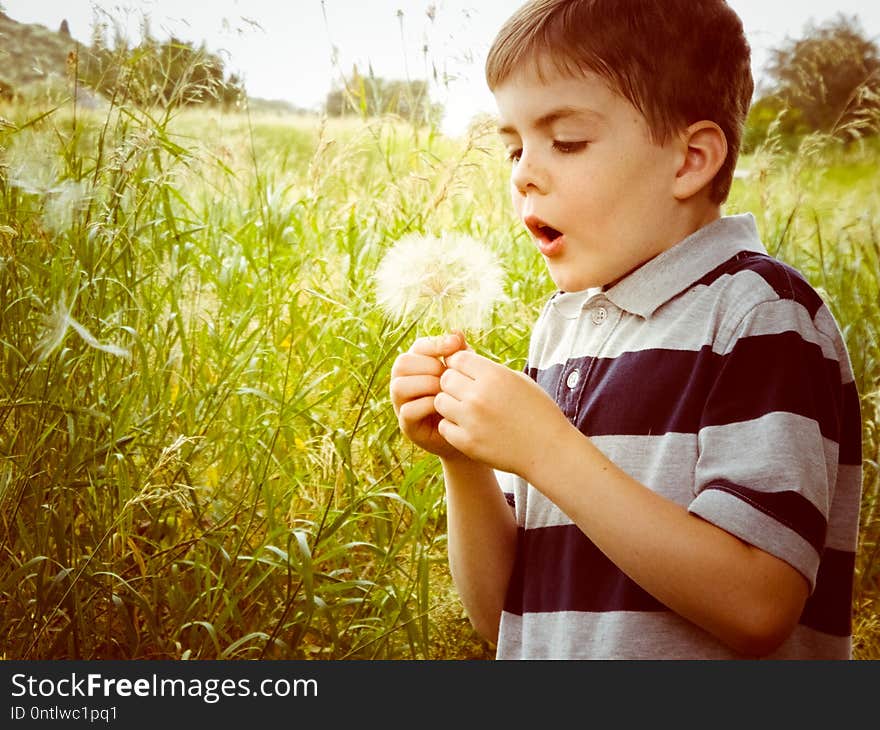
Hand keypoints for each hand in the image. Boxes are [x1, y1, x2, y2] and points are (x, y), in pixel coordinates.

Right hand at [389, 332, 469, 460]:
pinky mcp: (407, 425)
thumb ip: (461, 353)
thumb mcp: (466, 373)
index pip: (417, 347)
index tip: (455, 345)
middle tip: (448, 374)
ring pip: (400, 386)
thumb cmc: (466, 397)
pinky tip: (444, 406)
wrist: (471, 432)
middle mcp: (404, 381)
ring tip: (445, 390)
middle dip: (428, 366)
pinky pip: (408, 410)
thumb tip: (456, 332)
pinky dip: (427, 405)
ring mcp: (402, 404)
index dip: (434, 344)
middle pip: (402, 363)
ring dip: (425, 384)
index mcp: (418, 365)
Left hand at [435, 346, 571, 478]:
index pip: (457, 358)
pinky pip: (444, 426)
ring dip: (450, 403)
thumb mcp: (518, 380)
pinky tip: (467, 426)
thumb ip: (488, 368)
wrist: (549, 450)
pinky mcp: (467, 443)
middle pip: (445, 378)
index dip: (460, 364)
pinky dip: (452, 425)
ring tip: (466, 408)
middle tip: (466, 391)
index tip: (468, 373)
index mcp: (494, 375)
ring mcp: (471, 420)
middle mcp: (479, 396)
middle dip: (453, 382)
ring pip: (440, 401)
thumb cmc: (537, 411)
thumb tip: (461, 354)